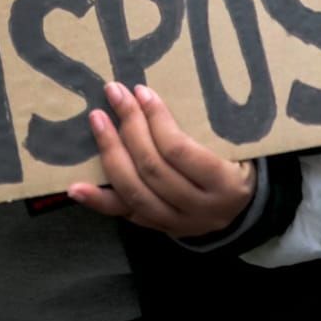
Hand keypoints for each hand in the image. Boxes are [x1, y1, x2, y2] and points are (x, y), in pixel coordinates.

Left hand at [68, 81, 255, 238]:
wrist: (244, 210)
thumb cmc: (238, 164)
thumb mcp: (236, 146)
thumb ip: (203, 128)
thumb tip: (151, 94)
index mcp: (225, 184)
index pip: (179, 151)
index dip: (156, 120)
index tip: (140, 92)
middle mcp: (200, 209)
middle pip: (153, 169)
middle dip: (129, 127)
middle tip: (114, 94)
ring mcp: (177, 223)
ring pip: (135, 191)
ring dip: (111, 153)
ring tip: (97, 121)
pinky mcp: (157, 228)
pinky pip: (124, 213)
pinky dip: (98, 199)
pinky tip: (76, 187)